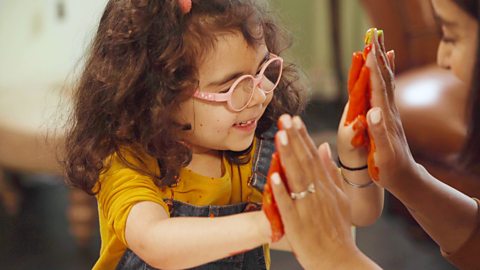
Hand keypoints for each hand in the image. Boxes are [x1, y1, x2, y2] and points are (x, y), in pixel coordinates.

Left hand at [270, 114, 367, 268]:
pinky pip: (288, 205)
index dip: (303, 137)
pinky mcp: (297, 224)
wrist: (340, 261)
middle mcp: (318, 194)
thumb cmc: (338, 230)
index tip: (295, 119)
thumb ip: (331, 172)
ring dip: (288, 156)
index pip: (313, 156)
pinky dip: (281, 190)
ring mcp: (307, 208)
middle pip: (305, 162)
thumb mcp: (340, 198)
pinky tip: (274, 175)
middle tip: (284, 118)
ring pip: (297, 178)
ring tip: (280, 136)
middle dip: (294, 139)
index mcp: (327, 187)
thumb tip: (324, 147)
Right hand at [365, 30, 417, 188]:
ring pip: (387, 82)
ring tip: (378, 45)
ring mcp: (390, 113)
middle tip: (372, 37)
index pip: (378, 89)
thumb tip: (372, 111)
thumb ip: (378, 132)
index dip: (373, 69)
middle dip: (378, 58)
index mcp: (384, 119)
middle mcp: (389, 112)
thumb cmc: (390, 169)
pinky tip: (385, 70)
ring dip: (382, 63)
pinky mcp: (388, 117)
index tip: (367, 50)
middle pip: (384, 79)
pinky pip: (387, 91)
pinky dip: (386, 76)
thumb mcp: (384, 155)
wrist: (405, 177)